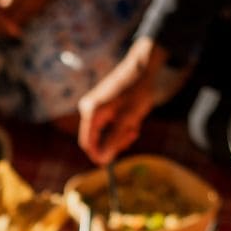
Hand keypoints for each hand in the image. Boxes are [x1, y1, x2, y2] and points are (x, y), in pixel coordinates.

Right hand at [77, 37, 185, 163]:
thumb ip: (114, 140)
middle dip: (113, 142)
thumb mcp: (129, 119)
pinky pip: (105, 123)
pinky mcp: (99, 104)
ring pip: (102, 132)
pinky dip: (118, 126)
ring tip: (135, 126)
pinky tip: (131, 120)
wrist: (143, 66)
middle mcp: (88, 109)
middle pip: (95, 139)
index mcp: (92, 112)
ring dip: (118, 134)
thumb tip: (103, 160)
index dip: (98, 156)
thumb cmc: (137, 90)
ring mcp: (93, 106)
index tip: (110, 164)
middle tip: (132, 137)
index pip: (87, 143)